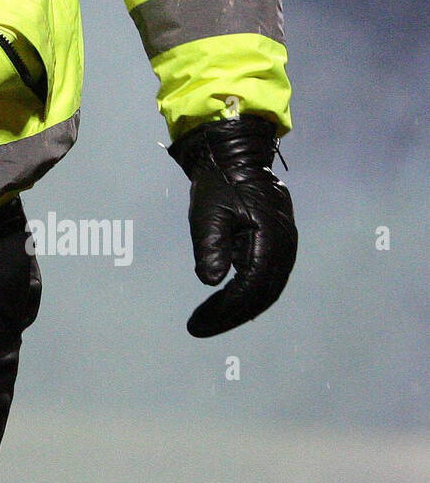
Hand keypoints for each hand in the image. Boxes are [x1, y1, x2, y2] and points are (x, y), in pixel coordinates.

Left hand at [168, 115, 296, 338]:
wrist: (236, 156)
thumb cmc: (220, 182)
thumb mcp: (208, 212)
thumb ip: (210, 245)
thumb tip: (210, 282)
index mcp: (271, 238)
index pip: (251, 288)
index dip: (226, 310)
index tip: (197, 324)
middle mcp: (284, 246)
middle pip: (262, 294)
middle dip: (231, 314)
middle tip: (199, 327)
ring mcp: (284, 245)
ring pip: (266, 288)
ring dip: (238, 307)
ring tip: (208, 319)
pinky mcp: (276, 244)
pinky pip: (264, 277)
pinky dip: (245, 293)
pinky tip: (223, 302)